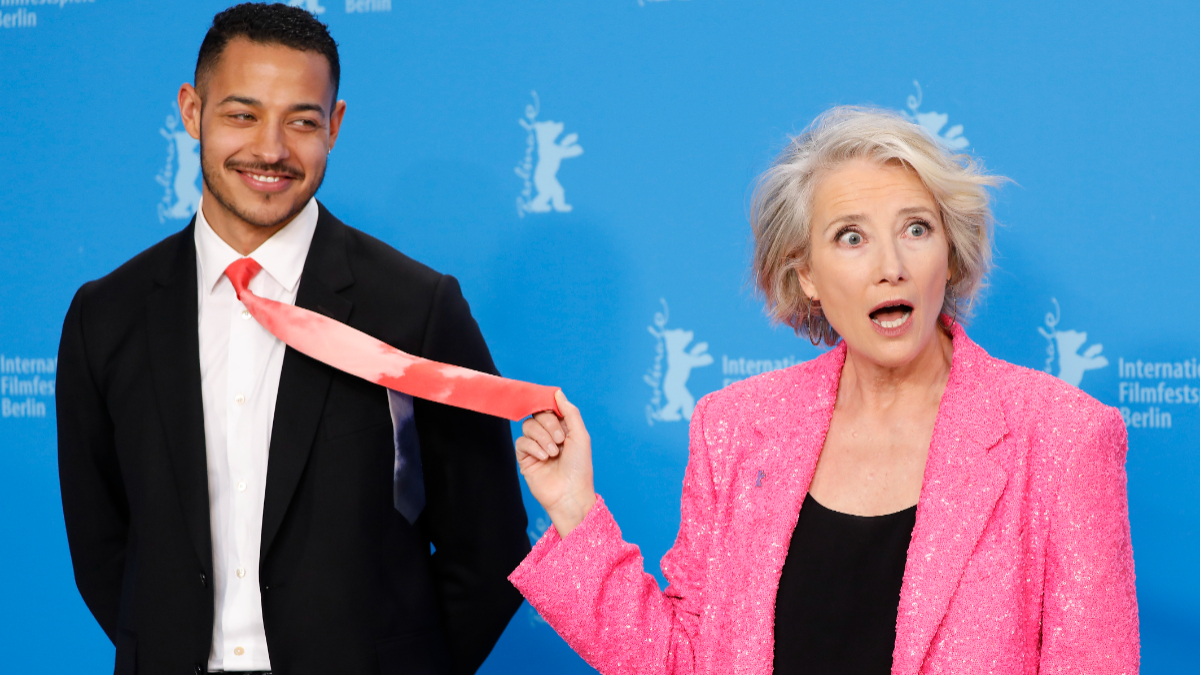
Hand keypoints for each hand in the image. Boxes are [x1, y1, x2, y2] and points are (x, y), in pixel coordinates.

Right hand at [516, 391, 596, 537]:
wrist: (570, 494)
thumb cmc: (579, 467)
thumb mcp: (580, 435)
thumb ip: (570, 412)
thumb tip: (557, 392)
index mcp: (563, 428)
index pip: (549, 408)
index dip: (549, 406)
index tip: (552, 408)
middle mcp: (548, 435)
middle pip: (537, 415)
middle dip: (549, 425)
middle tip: (560, 440)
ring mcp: (536, 446)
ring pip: (528, 426)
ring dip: (542, 438)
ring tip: (553, 453)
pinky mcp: (525, 458)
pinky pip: (522, 442)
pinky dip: (533, 447)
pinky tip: (544, 458)